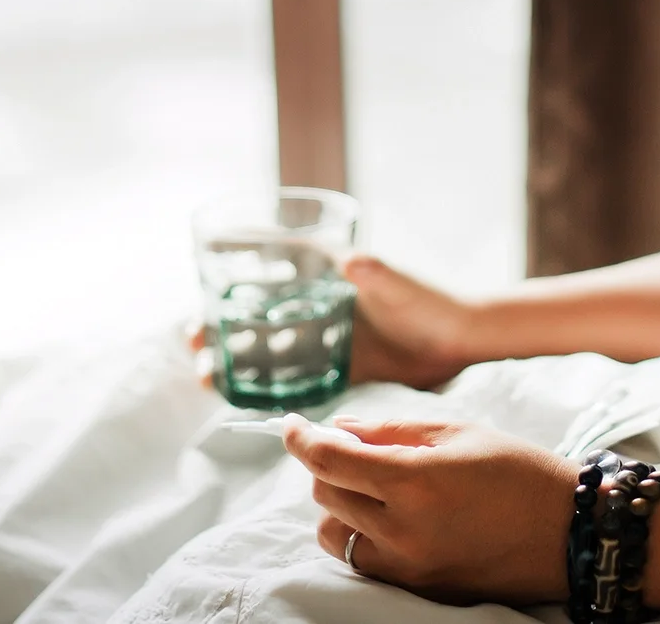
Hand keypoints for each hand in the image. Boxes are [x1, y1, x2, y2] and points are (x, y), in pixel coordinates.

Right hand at [186, 255, 481, 392]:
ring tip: (208, 378)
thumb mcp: (401, 285)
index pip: (265, 278)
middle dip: (220, 328)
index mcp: (326, 280)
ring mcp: (326, 340)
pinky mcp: (339, 369)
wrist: (464, 340)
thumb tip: (353, 261)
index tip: (202, 304)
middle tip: (196, 348)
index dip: (228, 288)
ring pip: (267, 349)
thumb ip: (377, 275)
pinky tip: (241, 398)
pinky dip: (265, 385)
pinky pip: (293, 378)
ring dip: (235, 360)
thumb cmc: (433, 303)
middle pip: (255, 315)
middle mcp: (319, 308)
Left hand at [283, 414, 574, 603]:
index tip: (291, 425)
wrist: (570, 534)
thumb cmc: (520, 472)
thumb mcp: (459, 433)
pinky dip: (360, 536)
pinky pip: (362, 561)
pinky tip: (387, 518)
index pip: (329, 459)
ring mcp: (409, 566)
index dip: (299, 437)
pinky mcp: (419, 589)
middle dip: (327, 463)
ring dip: (339, 504)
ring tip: (372, 487)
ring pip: (334, 533)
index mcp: (416, 480)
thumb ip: (391, 430)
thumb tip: (339, 429)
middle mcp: (404, 529)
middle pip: (326, 493)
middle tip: (351, 447)